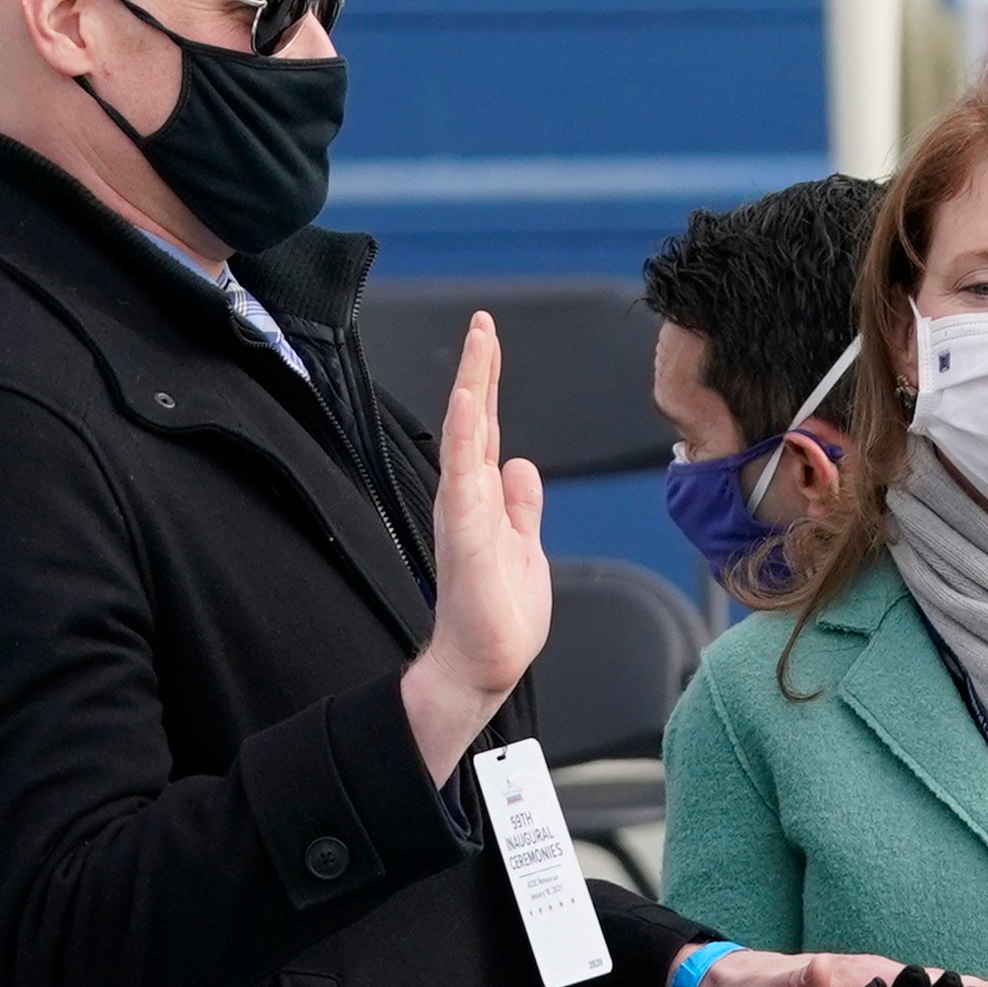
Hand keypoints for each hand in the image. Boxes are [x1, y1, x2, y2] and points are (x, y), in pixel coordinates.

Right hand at [399, 310, 557, 780]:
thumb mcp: (524, 545)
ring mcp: (464, 513)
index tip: (489, 340)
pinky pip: (463, 475)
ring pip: (464, 437)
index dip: (488, 385)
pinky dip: (466, 438)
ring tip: (479, 344)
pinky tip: (471, 404)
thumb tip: (521, 464)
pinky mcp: (468, 534)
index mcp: (483, 499)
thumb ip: (521, 505)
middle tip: (483, 323)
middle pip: (471, 420)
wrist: (485, 663)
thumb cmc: (500, 614)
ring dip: (472, 390)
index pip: (486, 429)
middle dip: (478, 371)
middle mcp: (467, 498)